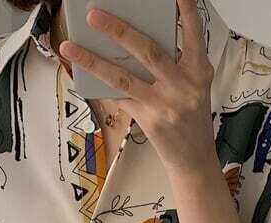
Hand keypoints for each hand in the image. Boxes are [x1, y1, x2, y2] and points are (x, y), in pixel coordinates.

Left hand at [58, 0, 217, 176]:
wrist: (194, 160)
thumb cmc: (191, 121)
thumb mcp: (193, 88)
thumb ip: (174, 66)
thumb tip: (134, 44)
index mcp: (199, 72)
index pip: (193, 35)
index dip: (186, 12)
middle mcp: (184, 86)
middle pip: (148, 51)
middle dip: (118, 30)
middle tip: (93, 14)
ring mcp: (166, 105)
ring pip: (124, 77)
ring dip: (93, 60)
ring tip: (71, 46)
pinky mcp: (150, 121)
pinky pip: (119, 98)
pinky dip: (101, 86)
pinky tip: (82, 75)